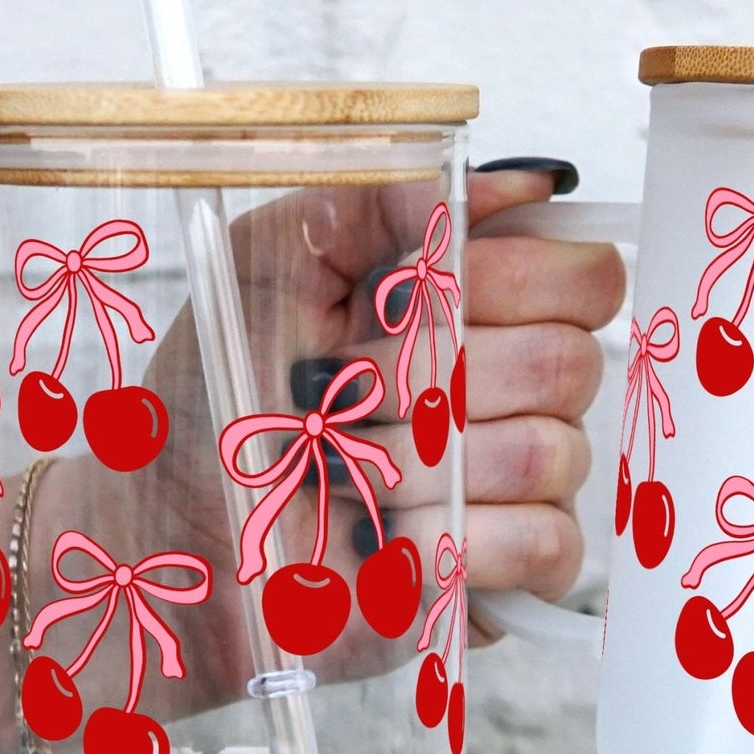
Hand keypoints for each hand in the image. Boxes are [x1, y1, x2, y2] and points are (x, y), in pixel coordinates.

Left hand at [87, 165, 622, 695]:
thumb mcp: (272, 261)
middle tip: (338, 391)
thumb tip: (518, 182)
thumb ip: (383, 201)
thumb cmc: (214, 401)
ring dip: (420, 461)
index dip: (517, 280)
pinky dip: (453, 539)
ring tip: (340, 471)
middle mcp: (514, 392)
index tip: (413, 294)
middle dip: (434, 375)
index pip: (583, 278)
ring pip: (551, 452)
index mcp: (475, 310)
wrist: (170, 530)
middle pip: (570, 362)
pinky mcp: (505, 571)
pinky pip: (546, 543)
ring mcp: (517, 486)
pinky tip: (384, 541)